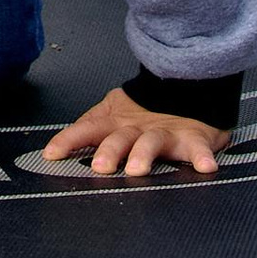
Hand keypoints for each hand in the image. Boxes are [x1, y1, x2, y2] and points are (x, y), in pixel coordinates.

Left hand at [39, 86, 224, 179]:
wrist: (189, 89)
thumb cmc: (147, 113)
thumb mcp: (112, 116)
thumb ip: (89, 129)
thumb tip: (53, 148)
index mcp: (116, 124)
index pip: (88, 129)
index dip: (69, 140)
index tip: (51, 154)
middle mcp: (138, 129)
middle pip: (120, 137)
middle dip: (109, 150)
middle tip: (101, 166)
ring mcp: (165, 133)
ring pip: (152, 142)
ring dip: (144, 154)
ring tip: (138, 168)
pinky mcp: (193, 138)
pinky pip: (198, 148)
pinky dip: (202, 156)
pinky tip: (205, 167)